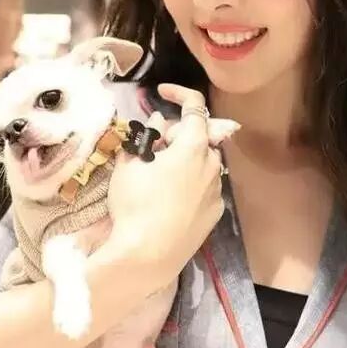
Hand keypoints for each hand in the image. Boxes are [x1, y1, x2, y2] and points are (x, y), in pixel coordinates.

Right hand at [107, 84, 223, 290]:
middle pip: (198, 136)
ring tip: (157, 173)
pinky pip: (204, 187)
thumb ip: (145, 137)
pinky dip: (189, 182)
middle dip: (176, 133)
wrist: (147, 255)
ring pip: (202, 163)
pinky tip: (168, 197)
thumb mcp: (129, 165)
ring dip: (184, 158)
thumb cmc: (135, 205)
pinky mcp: (215, 214)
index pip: (195, 107)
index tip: (162, 92)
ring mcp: (217, 191)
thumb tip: (157, 123)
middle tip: (151, 144)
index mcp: (193, 147)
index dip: (179, 93)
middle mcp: (213, 165)